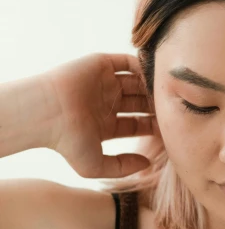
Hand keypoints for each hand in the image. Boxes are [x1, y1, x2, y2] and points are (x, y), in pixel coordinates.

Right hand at [46, 52, 158, 178]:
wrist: (48, 114)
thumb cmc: (66, 142)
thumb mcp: (96, 165)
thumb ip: (123, 167)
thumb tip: (148, 163)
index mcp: (106, 125)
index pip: (138, 124)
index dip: (154, 126)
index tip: (170, 130)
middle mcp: (106, 103)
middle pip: (140, 102)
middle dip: (156, 106)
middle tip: (173, 110)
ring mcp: (104, 83)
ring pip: (137, 82)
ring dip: (151, 87)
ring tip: (166, 94)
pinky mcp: (101, 65)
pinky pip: (128, 62)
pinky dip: (142, 66)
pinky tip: (155, 76)